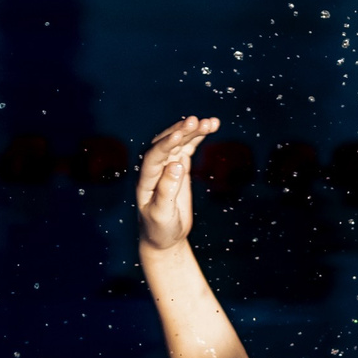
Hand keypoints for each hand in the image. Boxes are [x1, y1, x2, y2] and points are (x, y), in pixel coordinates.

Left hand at [138, 116, 219, 250]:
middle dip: (181, 132)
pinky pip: (188, 147)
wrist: (163, 236)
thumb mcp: (162, 214)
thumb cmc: (160, 228)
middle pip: (166, 143)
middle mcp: (154, 167)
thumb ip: (167, 190)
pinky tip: (212, 126)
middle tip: (198, 121)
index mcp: (145, 179)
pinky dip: (199, 137)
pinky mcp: (179, 165)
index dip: (165, 145)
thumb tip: (176, 165)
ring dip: (194, 131)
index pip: (154, 157)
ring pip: (179, 142)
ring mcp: (166, 164)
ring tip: (211, 122)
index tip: (179, 136)